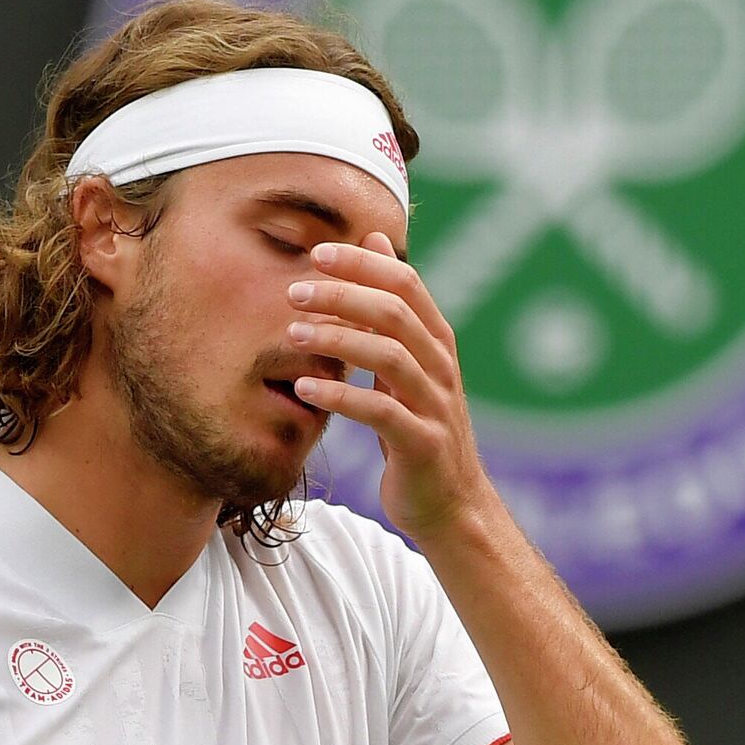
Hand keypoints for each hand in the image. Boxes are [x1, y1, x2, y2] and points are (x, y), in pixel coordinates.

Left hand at [286, 232, 494, 537]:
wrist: (451, 505)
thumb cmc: (418, 426)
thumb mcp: (407, 361)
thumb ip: (391, 306)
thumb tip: (374, 239)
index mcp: (437, 340)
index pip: (405, 282)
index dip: (363, 262)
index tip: (317, 253)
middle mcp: (441, 366)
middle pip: (394, 312)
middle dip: (341, 295)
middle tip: (294, 292)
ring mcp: (435, 405)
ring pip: (388, 355)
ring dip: (336, 339)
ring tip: (293, 335)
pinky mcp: (423, 443)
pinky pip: (381, 411)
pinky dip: (341, 396)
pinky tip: (305, 387)